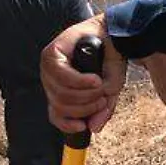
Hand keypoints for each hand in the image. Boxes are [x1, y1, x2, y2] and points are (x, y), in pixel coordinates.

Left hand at [42, 16, 126, 135]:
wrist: (116, 35)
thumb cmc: (109, 62)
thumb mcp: (109, 91)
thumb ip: (102, 110)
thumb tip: (93, 129)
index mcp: (60, 91)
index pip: (55, 115)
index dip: (67, 124)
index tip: (83, 126)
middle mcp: (51, 80)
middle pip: (61, 105)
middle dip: (85, 107)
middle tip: (102, 99)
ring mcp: (49, 66)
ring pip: (62, 93)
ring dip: (86, 95)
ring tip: (101, 87)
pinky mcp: (53, 53)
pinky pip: (63, 76)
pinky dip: (81, 81)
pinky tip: (95, 80)